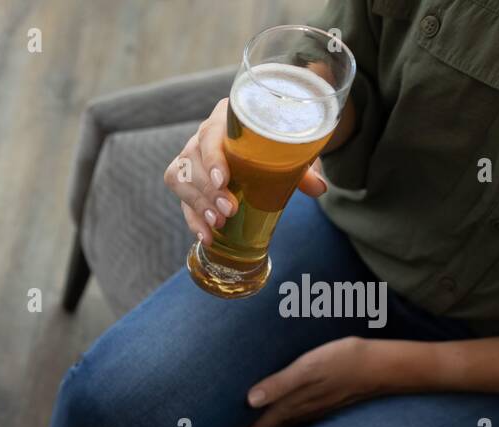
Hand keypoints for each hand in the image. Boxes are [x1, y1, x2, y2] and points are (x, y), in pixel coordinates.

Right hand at [164, 98, 328, 244]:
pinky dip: (193, 220)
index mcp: (226, 118)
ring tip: (218, 223)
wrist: (262, 143)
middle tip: (228, 210)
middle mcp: (203, 136)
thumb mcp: (290, 152)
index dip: (212, 157)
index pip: (210, 133)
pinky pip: (182, 200)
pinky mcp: (187, 182)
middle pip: (192, 159)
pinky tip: (206, 236)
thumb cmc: (275, 144)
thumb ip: (302, 167)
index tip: (223, 179)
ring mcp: (191, 159)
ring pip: (179, 179)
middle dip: (208, 189)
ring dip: (198, 205)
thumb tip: (318, 188)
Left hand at [231, 337, 381, 426]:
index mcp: (290, 407)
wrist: (384, 367)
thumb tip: (250, 400)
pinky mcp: (321, 404)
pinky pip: (291, 417)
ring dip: (255, 426)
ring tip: (234, 421)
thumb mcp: (309, 367)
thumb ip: (280, 384)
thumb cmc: (345, 361)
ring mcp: (311, 411)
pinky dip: (274, 416)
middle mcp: (298, 414)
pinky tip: (269, 407)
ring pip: (276, 426)